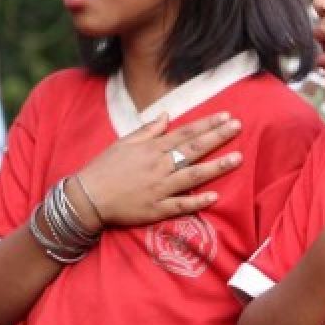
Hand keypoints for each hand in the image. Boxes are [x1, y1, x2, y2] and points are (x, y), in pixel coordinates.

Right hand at [72, 112, 243, 229]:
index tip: (226, 116)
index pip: (185, 133)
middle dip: (218, 137)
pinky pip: (179, 206)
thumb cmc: (104, 168)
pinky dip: (196, 202)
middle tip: (239, 127)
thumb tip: (166, 115)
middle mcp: (158, 166)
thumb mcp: (123, 143)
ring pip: (192, 176)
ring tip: (238, 158)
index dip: (207, 124)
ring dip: (216, 167)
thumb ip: (148, 130)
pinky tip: (214, 197)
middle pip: (193, 149)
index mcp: (152, 149)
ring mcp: (158, 189)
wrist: (85, 198)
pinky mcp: (155, 210)